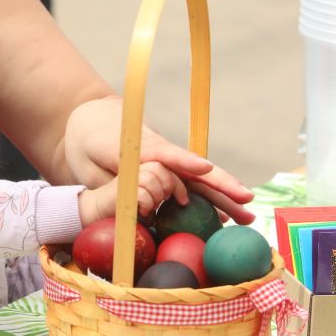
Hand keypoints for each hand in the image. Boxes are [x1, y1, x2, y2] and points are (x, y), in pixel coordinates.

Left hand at [63, 97, 255, 223]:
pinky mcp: (168, 166)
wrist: (92, 118)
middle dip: (219, 184)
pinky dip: (209, 198)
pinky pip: (192, 182)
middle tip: (246, 200)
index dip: (183, 161)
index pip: (163, 154)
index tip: (203, 167)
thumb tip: (143, 207)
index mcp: (136, 148)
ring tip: (248, 217)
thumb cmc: (87, 144)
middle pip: (192, 167)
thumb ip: (114, 185)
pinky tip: (225, 216)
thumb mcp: (89, 165)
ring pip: (198, 177)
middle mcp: (158, 152)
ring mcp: (166, 159)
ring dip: (222, 196)